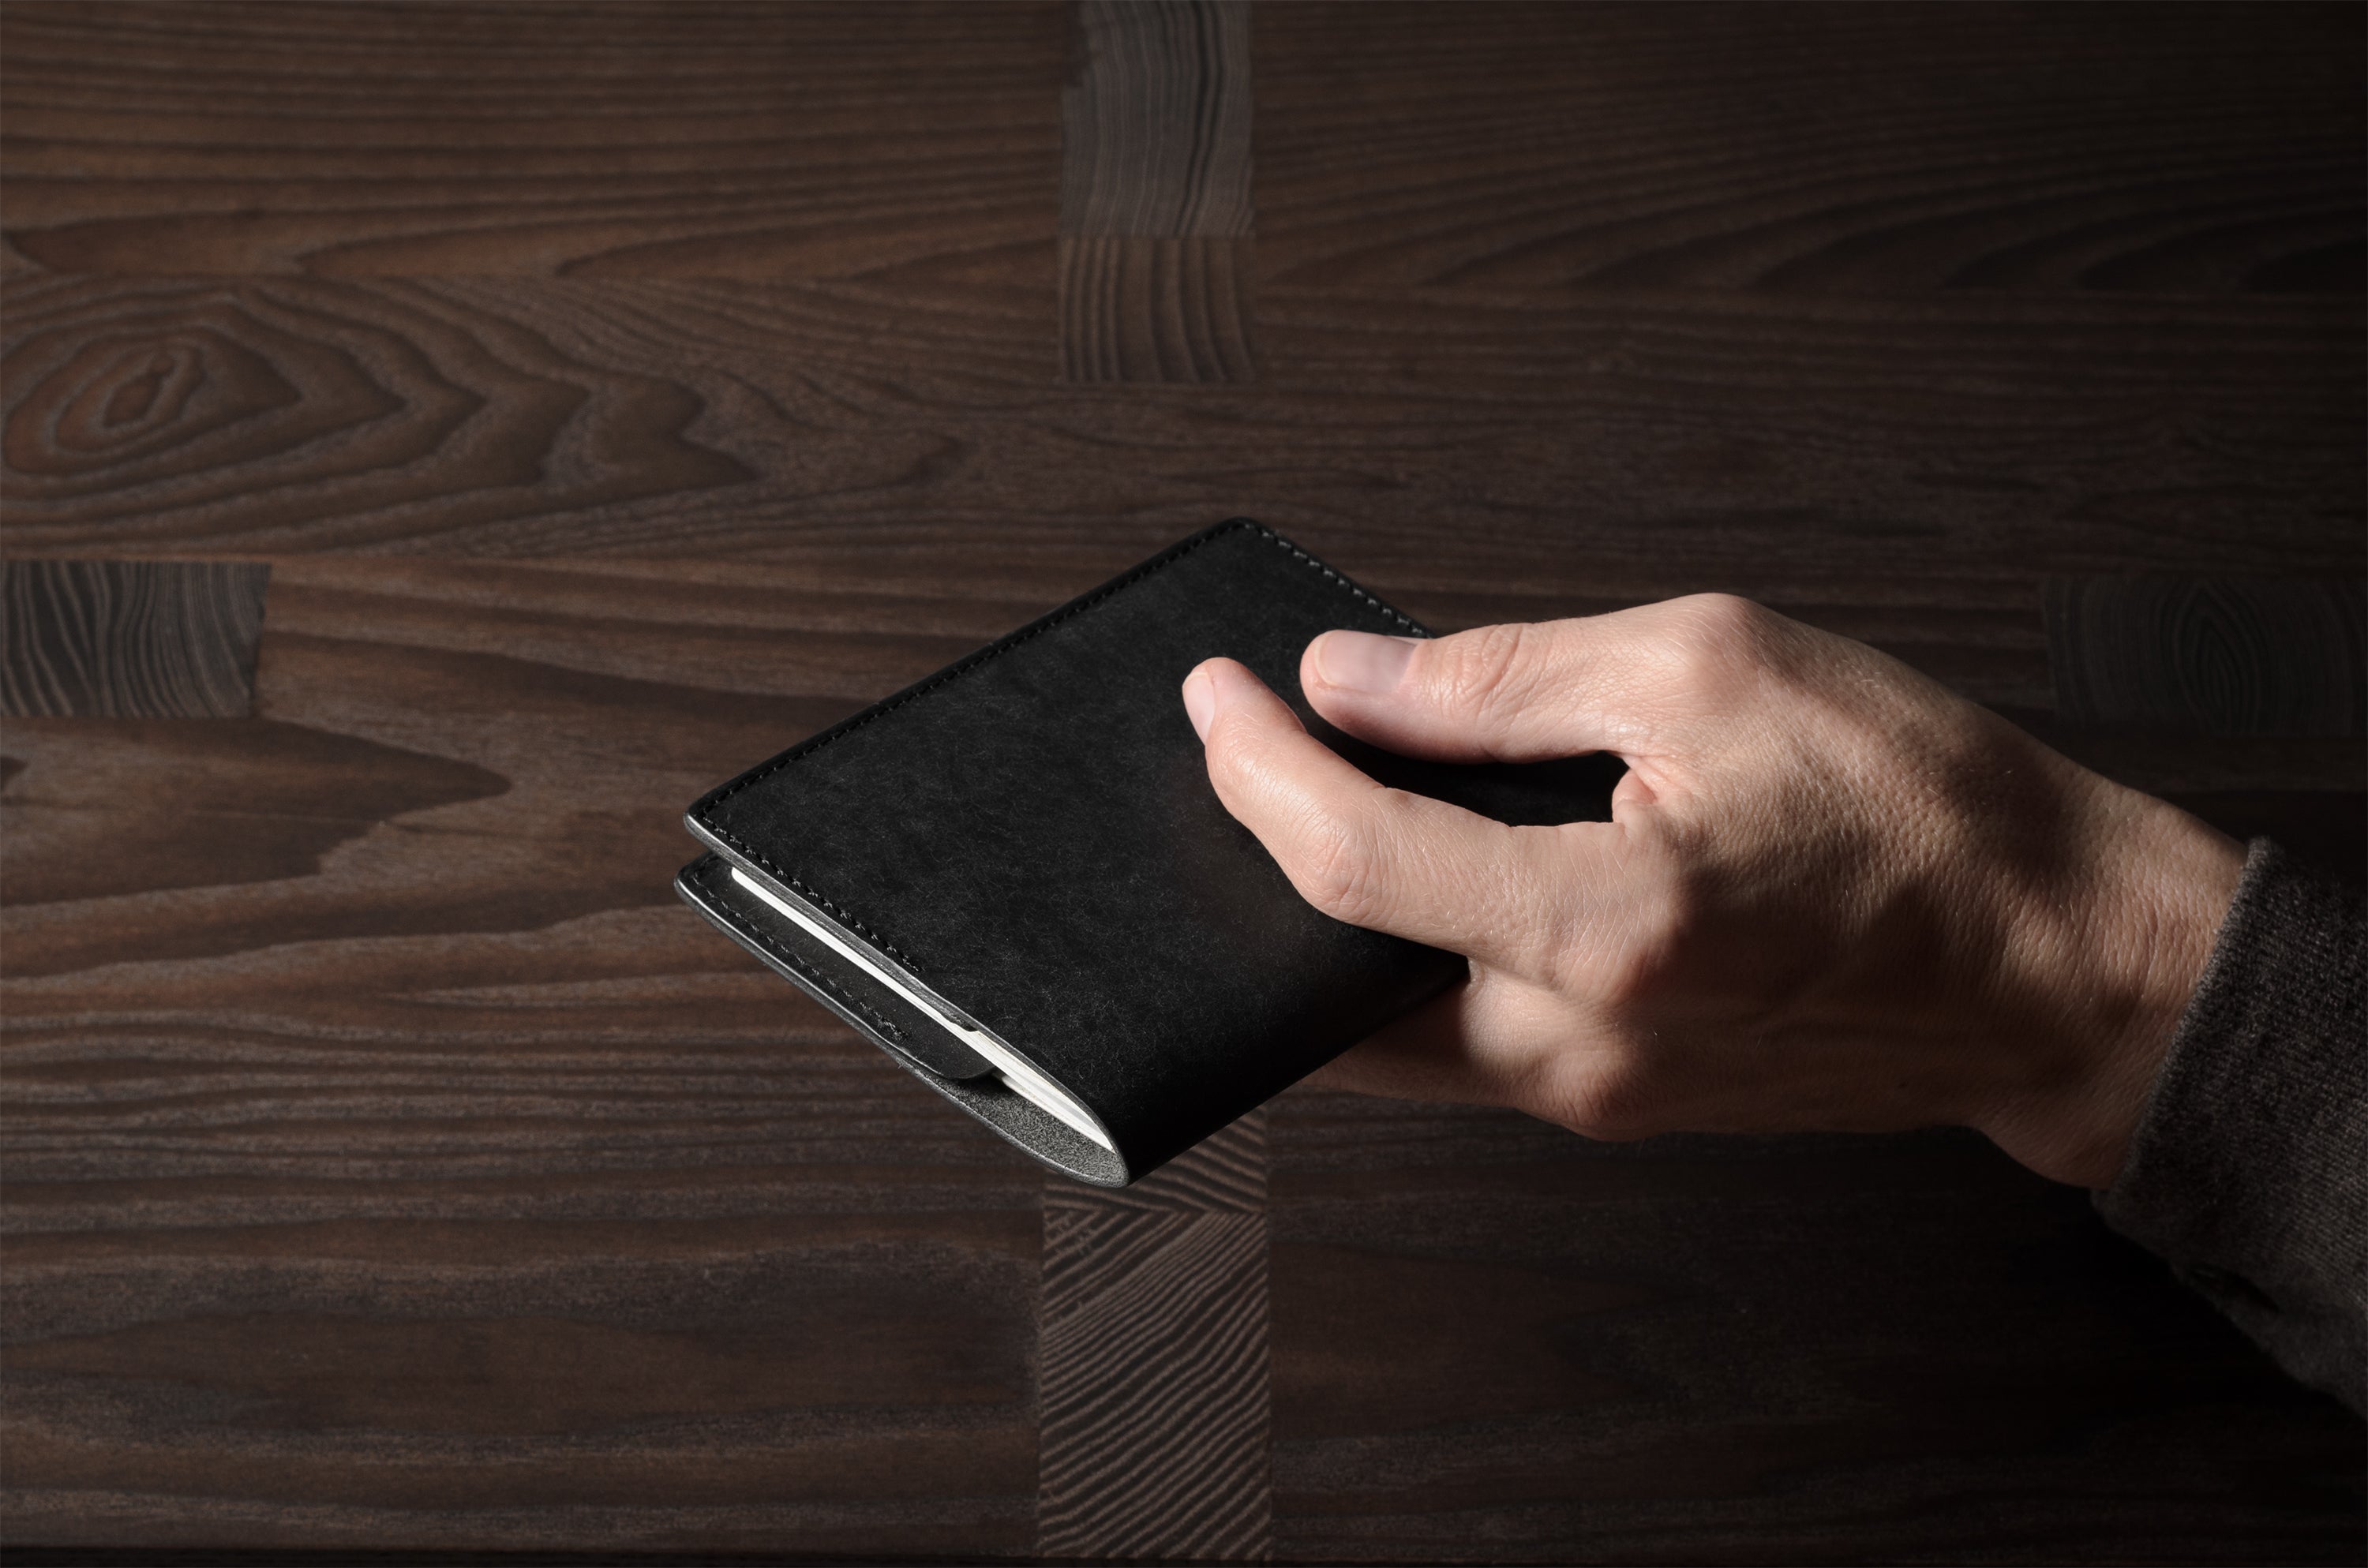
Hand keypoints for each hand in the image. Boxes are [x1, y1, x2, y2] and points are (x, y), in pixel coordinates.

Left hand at [1180, 596, 2246, 1188]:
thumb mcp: (1712, 668)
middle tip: (1234, 763)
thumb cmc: (1925, 807)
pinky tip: (1419, 871)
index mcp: (1605, 928)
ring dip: (1326, 929)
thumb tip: (1350, 682)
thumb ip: (1505, 679)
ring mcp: (1594, 1096)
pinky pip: (1459, 1044)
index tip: (1215, 696)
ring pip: (1383, 1036)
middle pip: (1326, 989)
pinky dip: (1411, 960)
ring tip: (1306, 803)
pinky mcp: (1616, 1104)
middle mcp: (1579, 1047)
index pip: (1349, 863)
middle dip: (1248, 876)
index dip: (1253, 768)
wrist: (2062, 963)